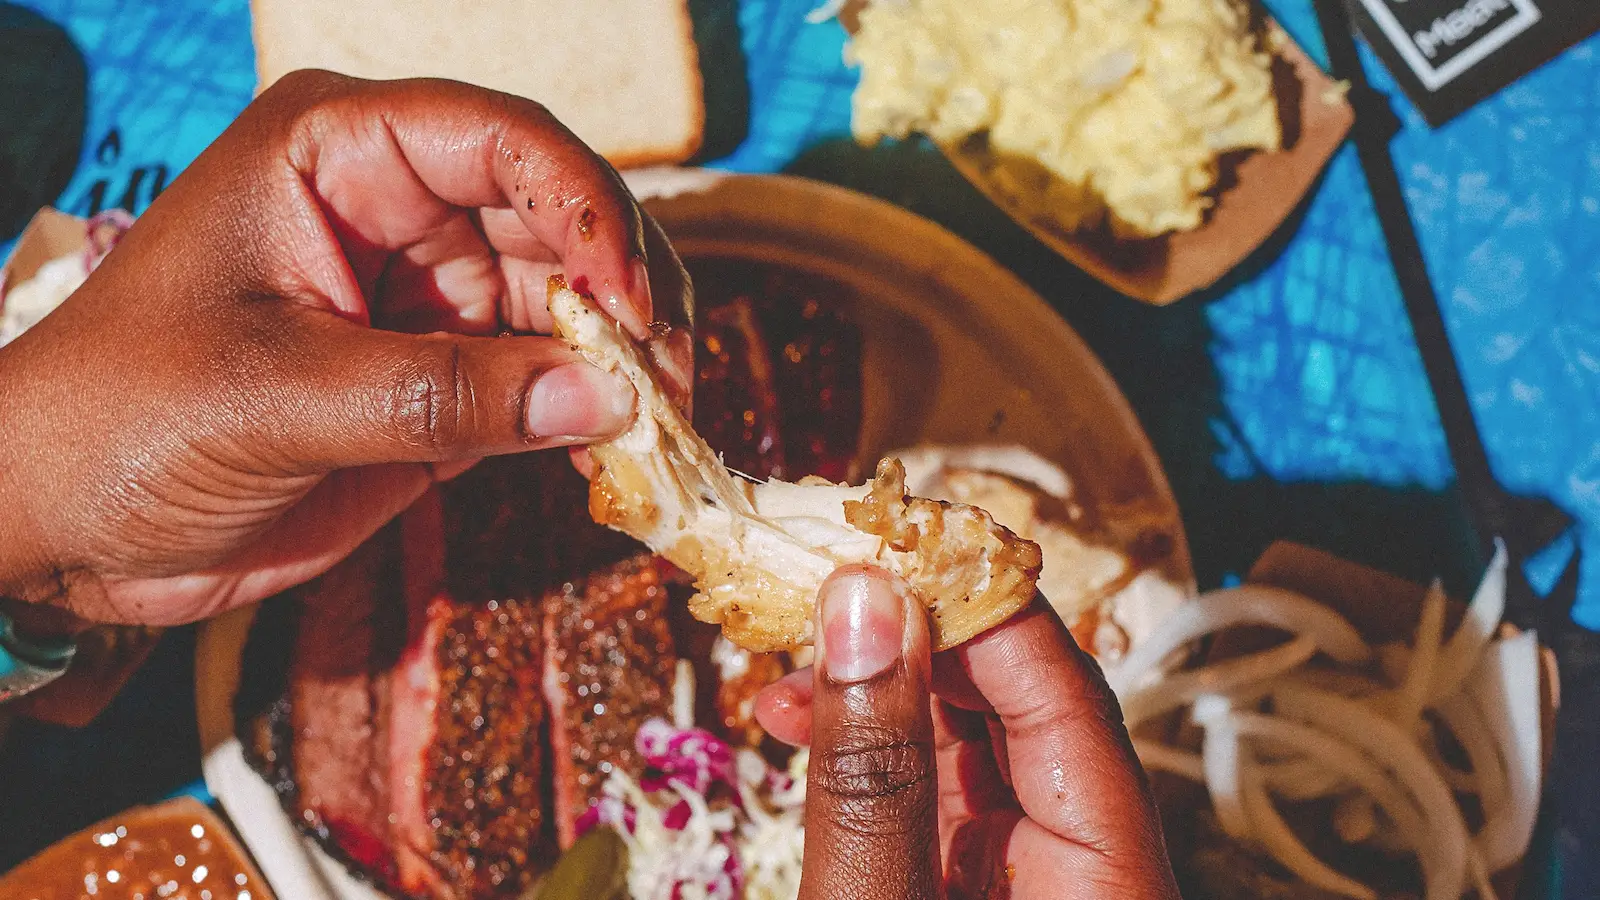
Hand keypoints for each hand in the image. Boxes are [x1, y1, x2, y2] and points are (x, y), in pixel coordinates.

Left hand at [0, 70, 691, 629]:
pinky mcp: (442, 382)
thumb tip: (603, 399)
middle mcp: (398, 209)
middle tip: (670, 386)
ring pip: (569, 306)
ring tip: (661, 430)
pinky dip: (590, 417)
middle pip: (560, 221)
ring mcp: (426, 298)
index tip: (628, 308)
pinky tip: (618, 455)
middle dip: (627, 296)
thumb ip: (442, 393)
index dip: (586, 212)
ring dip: (624, 365)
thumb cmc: (121, 420)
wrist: (58, 531)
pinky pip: (544, 383)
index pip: (503, 141)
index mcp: (339, 153)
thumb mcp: (276, 395)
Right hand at [754, 567, 1179, 899]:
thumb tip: (861, 603)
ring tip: (791, 667)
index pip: (1069, 694)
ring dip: (883, 687)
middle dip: (918, 638)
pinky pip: (943, 791)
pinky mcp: (986, 883)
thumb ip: (874, 774)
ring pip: (979, 740)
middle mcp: (1094, 868)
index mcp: (1114, 884)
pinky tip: (801, 724)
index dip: (981, 606)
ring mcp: (1039, 874)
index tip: (891, 547)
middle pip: (1029, 706)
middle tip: (823, 592)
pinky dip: (876, 749)